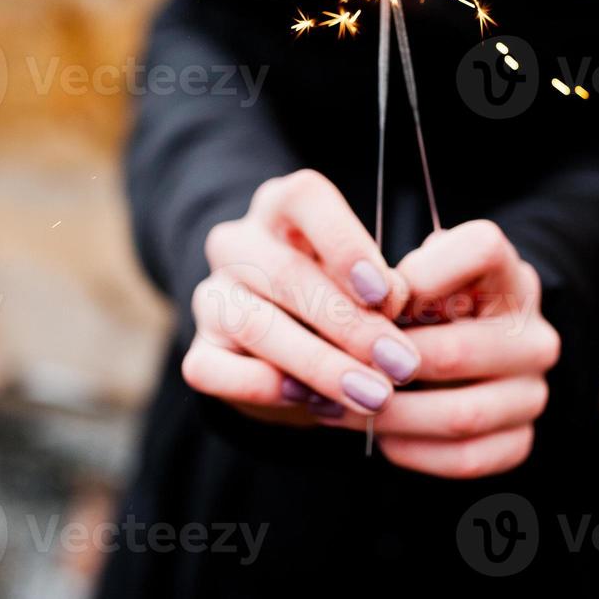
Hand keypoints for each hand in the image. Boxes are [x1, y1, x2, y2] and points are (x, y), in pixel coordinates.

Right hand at [182, 169, 421, 420]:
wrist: (290, 347)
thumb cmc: (343, 299)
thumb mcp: (368, 282)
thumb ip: (382, 286)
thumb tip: (397, 300)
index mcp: (283, 207)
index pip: (303, 198)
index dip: (346, 243)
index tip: (385, 294)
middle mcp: (239, 243)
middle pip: (286, 273)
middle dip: (351, 325)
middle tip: (401, 364)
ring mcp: (211, 296)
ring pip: (254, 325)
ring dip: (320, 364)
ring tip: (373, 394)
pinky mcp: (197, 350)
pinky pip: (212, 370)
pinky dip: (264, 388)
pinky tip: (309, 400)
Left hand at [310, 220, 559, 478]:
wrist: (451, 353)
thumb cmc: (418, 306)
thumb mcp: (409, 276)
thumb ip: (391, 281)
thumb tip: (368, 302)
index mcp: (509, 276)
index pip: (484, 249)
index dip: (421, 272)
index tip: (372, 295)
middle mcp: (534, 333)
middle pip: (459, 350)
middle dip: (385, 363)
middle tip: (332, 368)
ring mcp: (532, 391)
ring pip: (462, 414)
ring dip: (390, 415)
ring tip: (336, 407)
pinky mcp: (519, 438)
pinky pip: (468, 457)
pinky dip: (415, 451)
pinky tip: (378, 437)